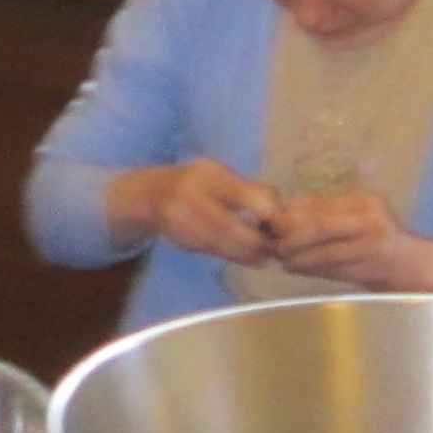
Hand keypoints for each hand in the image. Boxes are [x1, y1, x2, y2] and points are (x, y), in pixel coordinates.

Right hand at [143, 158, 282, 266]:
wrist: (151, 195)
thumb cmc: (196, 181)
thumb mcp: (220, 175)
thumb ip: (248, 190)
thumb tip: (280, 211)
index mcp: (207, 175)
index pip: (243, 195)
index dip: (266, 212)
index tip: (280, 222)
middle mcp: (189, 197)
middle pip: (230, 226)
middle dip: (256, 241)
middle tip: (275, 248)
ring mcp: (181, 221)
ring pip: (221, 243)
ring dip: (247, 254)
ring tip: (266, 257)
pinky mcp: (180, 240)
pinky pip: (212, 251)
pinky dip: (234, 256)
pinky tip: (249, 258)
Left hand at [265, 190, 432, 293]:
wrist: (412, 266)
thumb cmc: (379, 239)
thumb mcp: (358, 215)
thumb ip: (329, 211)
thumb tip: (288, 209)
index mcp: (363, 201)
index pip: (320, 204)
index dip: (292, 214)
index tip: (272, 222)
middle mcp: (369, 218)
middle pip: (320, 226)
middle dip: (292, 237)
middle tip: (273, 244)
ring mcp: (371, 243)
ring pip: (325, 251)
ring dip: (298, 257)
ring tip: (281, 258)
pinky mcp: (371, 266)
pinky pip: (333, 269)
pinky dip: (311, 269)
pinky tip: (295, 268)